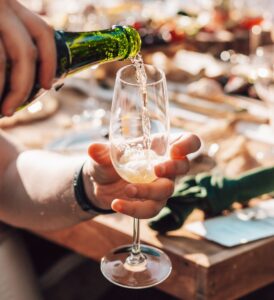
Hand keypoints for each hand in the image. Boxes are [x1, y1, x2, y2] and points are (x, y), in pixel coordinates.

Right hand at [0, 0, 55, 115]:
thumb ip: (7, 40)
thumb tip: (33, 79)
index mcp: (8, 3)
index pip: (43, 32)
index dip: (49, 63)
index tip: (47, 86)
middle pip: (24, 51)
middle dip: (22, 87)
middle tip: (9, 110)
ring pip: (0, 60)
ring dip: (0, 89)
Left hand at [83, 133, 200, 218]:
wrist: (100, 184)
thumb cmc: (109, 162)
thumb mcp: (104, 155)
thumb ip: (101, 152)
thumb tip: (93, 148)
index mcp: (160, 147)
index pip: (187, 141)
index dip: (188, 144)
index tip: (176, 149)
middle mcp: (165, 166)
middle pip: (183, 167)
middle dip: (172, 168)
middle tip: (155, 170)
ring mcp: (160, 186)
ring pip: (166, 191)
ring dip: (149, 191)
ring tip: (127, 190)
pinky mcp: (151, 203)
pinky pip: (150, 209)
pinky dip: (134, 209)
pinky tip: (117, 205)